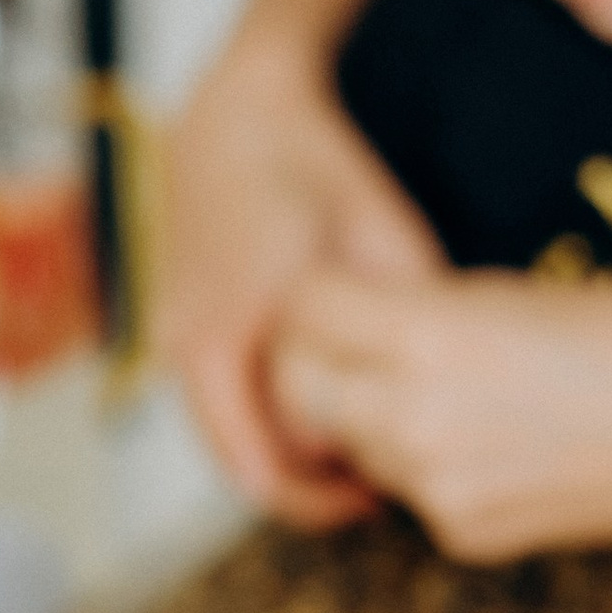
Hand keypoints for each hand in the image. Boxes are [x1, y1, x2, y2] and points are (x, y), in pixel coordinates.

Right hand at [158, 53, 442, 523]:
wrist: (240, 115)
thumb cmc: (319, 170)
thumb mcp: (385, 239)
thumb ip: (402, 319)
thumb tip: (437, 394)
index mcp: (235, 328)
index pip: (264, 459)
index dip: (321, 496)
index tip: (376, 497)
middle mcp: (189, 344)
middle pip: (240, 462)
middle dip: (302, 490)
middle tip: (370, 495)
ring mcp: (173, 339)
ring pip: (225, 438)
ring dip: (279, 458)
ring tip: (349, 461)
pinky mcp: (177, 331)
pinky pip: (217, 406)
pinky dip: (260, 423)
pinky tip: (316, 413)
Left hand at [266, 264, 611, 560]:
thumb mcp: (498, 294)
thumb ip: (409, 312)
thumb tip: (341, 325)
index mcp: (424, 335)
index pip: (303, 307)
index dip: (319, 296)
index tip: (342, 294)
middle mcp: (411, 415)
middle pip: (299, 386)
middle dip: (316, 364)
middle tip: (355, 348)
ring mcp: (430, 483)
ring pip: (348, 442)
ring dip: (370, 417)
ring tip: (450, 392)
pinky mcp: (453, 530)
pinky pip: (403, 488)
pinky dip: (425, 465)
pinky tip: (494, 443)